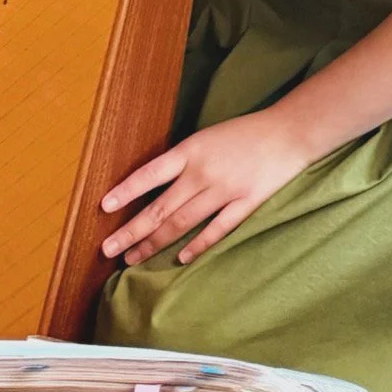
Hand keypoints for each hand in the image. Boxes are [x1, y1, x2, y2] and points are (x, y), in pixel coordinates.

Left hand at [99, 111, 313, 268]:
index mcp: (190, 151)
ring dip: (154, 243)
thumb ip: (181, 161)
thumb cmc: (243, 133)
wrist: (288, 132)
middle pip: (160, 208)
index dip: (126, 191)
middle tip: (107, 249)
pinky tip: (179, 258)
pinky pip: (217, 229)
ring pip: (181, 223)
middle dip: (131, 231)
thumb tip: (150, 185)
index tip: (103, 207)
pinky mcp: (245, 204)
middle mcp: (202, 173)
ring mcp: (224, 191)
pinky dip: (197, 245)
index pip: (149, 175)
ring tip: (132, 259)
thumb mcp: (204, 138)